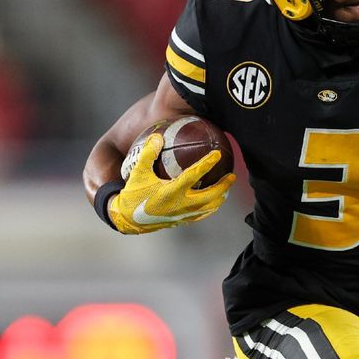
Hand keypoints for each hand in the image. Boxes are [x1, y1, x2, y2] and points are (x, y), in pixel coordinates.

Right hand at [108, 133, 235, 233]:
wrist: (127, 220)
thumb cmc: (132, 194)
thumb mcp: (137, 172)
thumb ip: (148, 154)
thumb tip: (157, 136)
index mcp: (171, 191)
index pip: (195, 175)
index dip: (207, 163)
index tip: (217, 154)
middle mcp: (180, 205)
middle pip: (210, 195)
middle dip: (224, 186)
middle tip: (232, 176)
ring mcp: (182, 215)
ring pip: (208, 208)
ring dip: (219, 198)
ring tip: (226, 190)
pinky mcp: (181, 221)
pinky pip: (200, 215)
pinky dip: (209, 208)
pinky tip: (211, 202)